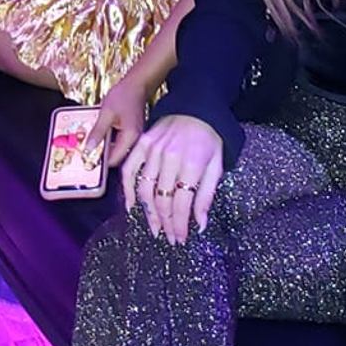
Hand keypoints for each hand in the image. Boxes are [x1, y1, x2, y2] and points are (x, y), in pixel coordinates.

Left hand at [89, 73, 150, 169]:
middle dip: (102, 155)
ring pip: (117, 149)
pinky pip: (120, 142)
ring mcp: (135, 137)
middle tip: (87, 150)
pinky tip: (101, 134)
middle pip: (117, 157)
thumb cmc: (123, 95)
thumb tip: (88, 149)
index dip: (101, 162)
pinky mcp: (132, 133)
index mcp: (130, 137)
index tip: (87, 159)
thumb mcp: (106, 113)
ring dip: (105, 147)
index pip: (115, 160)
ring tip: (92, 142)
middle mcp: (135, 141)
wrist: (137, 84)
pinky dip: (110, 140)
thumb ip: (97, 132)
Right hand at [118, 113, 221, 241]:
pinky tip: (131, 206)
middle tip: (169, 238)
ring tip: (155, 228)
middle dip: (166, 223)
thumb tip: (199, 224)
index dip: (180, 224)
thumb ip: (207, 195)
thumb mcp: (217, 166)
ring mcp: (153, 149)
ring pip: (145, 189)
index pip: (182, 203)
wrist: (197, 107)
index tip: (181, 238)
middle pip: (163, 199)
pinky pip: (129, 170)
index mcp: (192, 163)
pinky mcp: (142, 143)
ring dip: (149, 213)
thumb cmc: (210, 138)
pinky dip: (127, 190)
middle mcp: (170, 157)